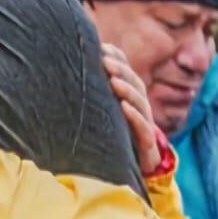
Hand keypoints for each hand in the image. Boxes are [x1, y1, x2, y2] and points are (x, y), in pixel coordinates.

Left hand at [102, 43, 161, 174]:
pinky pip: (143, 126)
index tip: (103, 49)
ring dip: (127, 89)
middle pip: (134, 82)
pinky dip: (134, 115)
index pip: (127, 73)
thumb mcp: (105, 115)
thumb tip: (70, 75)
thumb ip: (95, 96)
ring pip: (139, 101)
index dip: (118, 60)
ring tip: (114, 80)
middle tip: (105, 61)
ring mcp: (144, 123)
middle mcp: (139, 107)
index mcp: (130, 97)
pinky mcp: (146, 141)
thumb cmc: (116, 137)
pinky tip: (124, 107)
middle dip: (121, 70)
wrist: (134, 169)